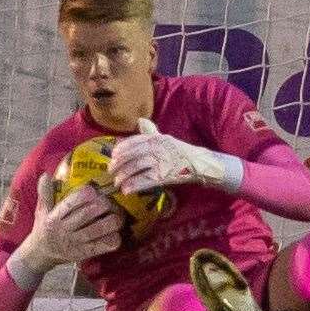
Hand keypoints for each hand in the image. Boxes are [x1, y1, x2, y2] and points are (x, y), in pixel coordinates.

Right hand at [16, 173, 123, 273]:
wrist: (41, 254)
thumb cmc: (44, 228)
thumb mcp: (42, 210)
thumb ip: (45, 192)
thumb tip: (46, 175)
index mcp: (54, 217)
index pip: (72, 202)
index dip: (87, 194)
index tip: (94, 190)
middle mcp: (64, 229)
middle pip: (88, 213)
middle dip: (104, 204)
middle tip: (111, 201)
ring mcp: (75, 243)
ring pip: (99, 229)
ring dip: (113, 220)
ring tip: (118, 215)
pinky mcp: (85, 254)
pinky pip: (104, 246)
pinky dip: (113, 238)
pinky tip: (116, 233)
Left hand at [108, 118, 226, 193]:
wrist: (198, 163)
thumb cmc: (180, 152)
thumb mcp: (166, 139)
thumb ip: (151, 132)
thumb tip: (140, 120)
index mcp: (157, 139)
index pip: (135, 141)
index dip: (122, 148)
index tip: (113, 155)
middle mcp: (158, 148)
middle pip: (133, 155)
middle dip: (119, 164)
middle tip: (111, 171)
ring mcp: (161, 162)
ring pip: (137, 168)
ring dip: (124, 176)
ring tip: (117, 183)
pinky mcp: (164, 176)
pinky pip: (145, 180)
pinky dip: (134, 185)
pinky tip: (126, 190)